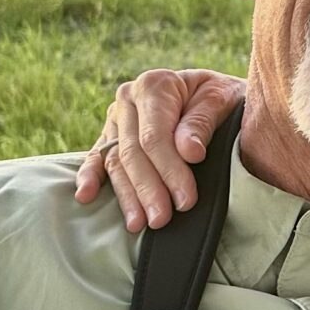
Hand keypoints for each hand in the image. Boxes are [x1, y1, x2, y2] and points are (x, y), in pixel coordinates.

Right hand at [74, 68, 244, 230]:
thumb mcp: (223, 99)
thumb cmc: (222, 98)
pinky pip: (97, 158)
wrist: (216, 95)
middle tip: (162, 219)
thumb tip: (188, 151)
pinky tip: (86, 196)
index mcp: (155, 85)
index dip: (169, 170)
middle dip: (148, 189)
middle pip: (133, 152)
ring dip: (126, 195)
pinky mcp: (110, 136)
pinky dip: (89, 176)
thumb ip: (202, 123)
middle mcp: (129, 99)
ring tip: (137, 224)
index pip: (155, 136)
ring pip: (116, 161)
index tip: (185, 199)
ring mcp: (116, 118)